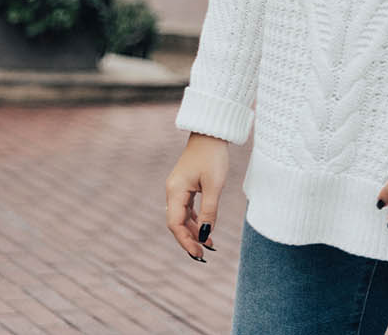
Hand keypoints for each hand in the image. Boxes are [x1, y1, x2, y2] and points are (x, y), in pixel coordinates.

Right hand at [165, 133, 228, 261]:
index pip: (175, 224)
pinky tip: (206, 227)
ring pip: (182, 216)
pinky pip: (188, 208)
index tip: (198, 253)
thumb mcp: (214, 184)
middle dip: (189, 239)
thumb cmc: (213, 156)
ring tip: (209, 244)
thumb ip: (209, 210)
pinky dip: (196, 219)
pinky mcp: (186, 185)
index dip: (185, 241)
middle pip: (177, 223)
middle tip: (204, 254)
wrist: (212, 133)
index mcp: (175, 191)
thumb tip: (205, 233)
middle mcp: (172, 191)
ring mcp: (178, 188)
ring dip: (194, 230)